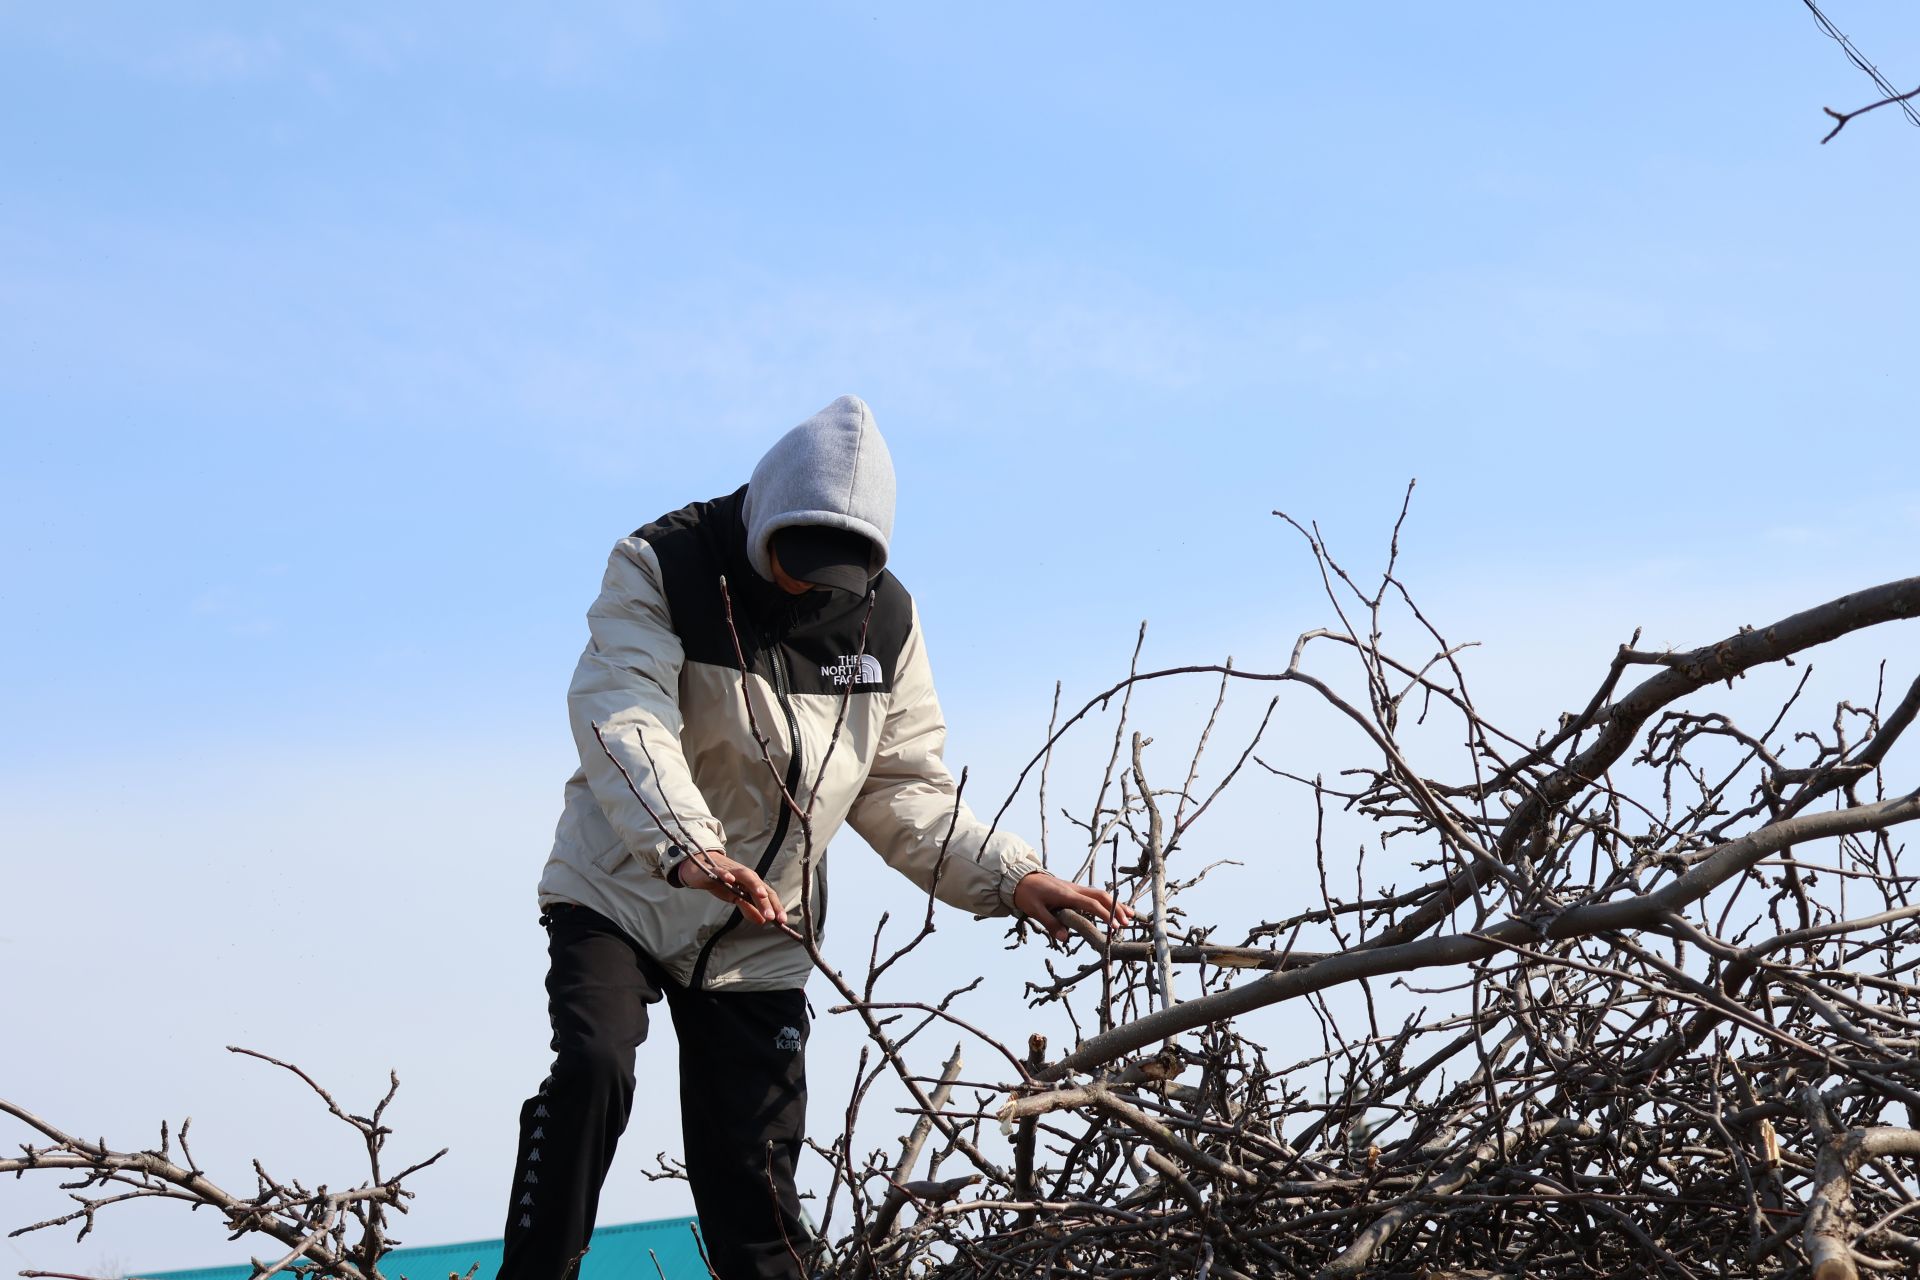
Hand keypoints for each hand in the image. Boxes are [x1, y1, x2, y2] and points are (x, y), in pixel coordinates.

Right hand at [678, 851, 786, 925]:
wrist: (700, 867)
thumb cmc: (721, 882)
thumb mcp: (735, 898)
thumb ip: (748, 908)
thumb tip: (762, 921)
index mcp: (752, 883)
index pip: (768, 894)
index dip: (776, 907)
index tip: (782, 921)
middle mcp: (745, 876)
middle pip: (759, 887)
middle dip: (766, 902)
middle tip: (771, 917)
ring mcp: (731, 871)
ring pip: (745, 876)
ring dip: (754, 885)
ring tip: (761, 895)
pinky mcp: (715, 870)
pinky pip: (721, 872)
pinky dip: (726, 875)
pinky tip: (730, 880)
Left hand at [1012, 871, 1133, 943]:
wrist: (1021, 878)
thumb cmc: (1027, 894)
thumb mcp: (1035, 910)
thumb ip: (1050, 924)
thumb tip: (1065, 938)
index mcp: (1066, 894)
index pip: (1091, 904)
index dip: (1104, 914)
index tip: (1115, 926)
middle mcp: (1074, 889)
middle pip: (1101, 896)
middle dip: (1116, 908)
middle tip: (1127, 922)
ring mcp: (1075, 888)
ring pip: (1100, 894)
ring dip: (1115, 904)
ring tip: (1130, 915)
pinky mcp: (1073, 890)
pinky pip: (1094, 895)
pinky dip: (1106, 902)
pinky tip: (1112, 909)